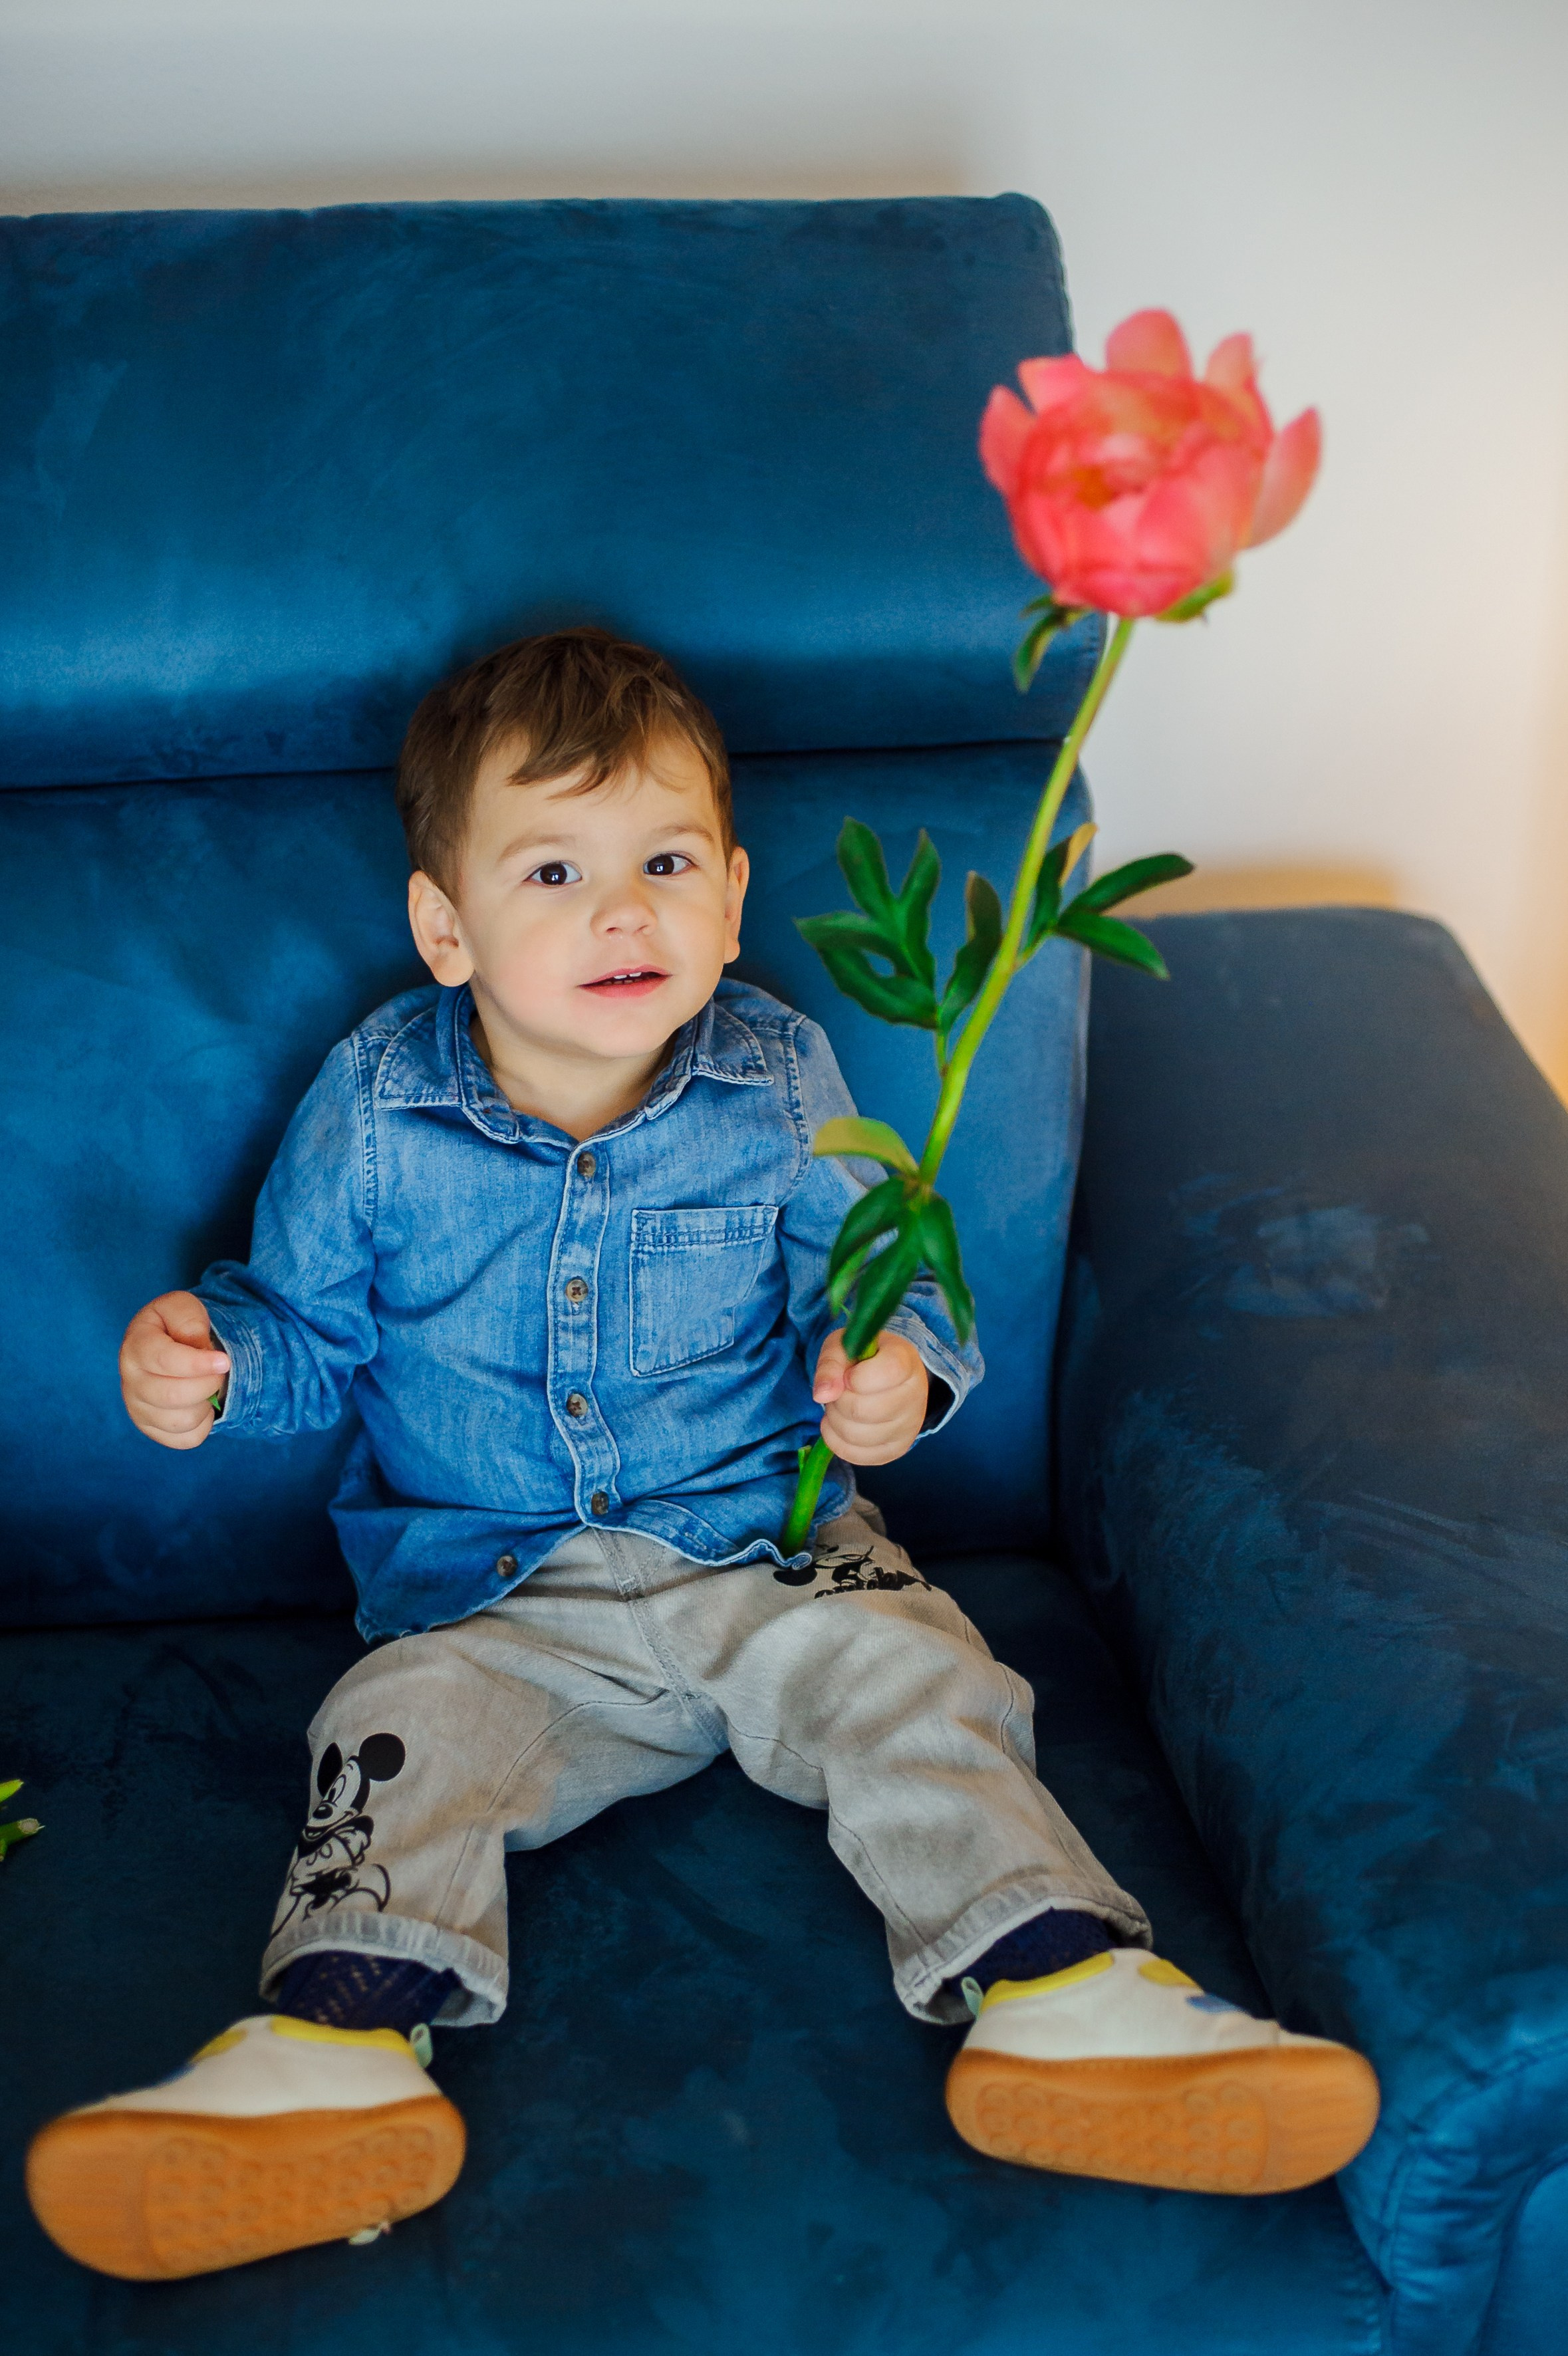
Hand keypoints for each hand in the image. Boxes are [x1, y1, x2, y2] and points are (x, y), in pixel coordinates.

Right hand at [119, 1290, 230, 1450]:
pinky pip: (186, 1439)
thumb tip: (200, 1350)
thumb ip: (188, 1320)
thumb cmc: (175, 1324)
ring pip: (180, 1421)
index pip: (164, 1361)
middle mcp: (130, 1381)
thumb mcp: (181, 1307)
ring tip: (207, 1386)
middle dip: (207, 1383)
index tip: (224, 1361)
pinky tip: (201, 1404)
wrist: (167, 1344)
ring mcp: (138, 1409)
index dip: (198, 1364)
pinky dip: (203, 1424)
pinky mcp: (151, 1429)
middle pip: (172, 1395)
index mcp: (136, 1347)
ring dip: (206, 1404)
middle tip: (219, 1371)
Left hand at [812, 1328, 927, 1465]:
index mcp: (906, 1361)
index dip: (855, 1377)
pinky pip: (857, 1456)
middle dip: (838, 1401)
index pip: (885, 1373)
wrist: (888, 1376)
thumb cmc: (863, 1358)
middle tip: (839, 1391)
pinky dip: (836, 1441)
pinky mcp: (896, 1449)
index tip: (848, 1374)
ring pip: (856, 1435)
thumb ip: (831, 1363)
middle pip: (862, 1410)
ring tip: (839, 1406)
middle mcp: (915, 1396)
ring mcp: (909, 1427)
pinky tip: (837, 1424)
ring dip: (835, 1420)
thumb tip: (822, 1395)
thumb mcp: (843, 1346)